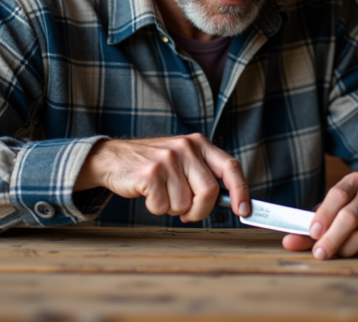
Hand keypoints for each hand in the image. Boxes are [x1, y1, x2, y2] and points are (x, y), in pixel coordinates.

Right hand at [73, 134, 249, 222]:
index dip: (241, 191)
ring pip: (185, 203)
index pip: (230, 167)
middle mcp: (186, 148)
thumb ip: (205, 175)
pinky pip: (163, 206)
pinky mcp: (150, 173)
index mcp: (199, 144)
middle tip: (187, 213)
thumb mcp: (183, 161)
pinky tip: (149, 194)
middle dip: (200, 211)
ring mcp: (168, 159)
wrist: (113, 159)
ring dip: (175, 209)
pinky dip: (157, 208)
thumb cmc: (154, 166)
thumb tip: (232, 201)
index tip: (244, 211)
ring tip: (163, 195)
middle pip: (210, 192)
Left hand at [282, 172, 357, 259]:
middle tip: (320, 254)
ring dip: (346, 249)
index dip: (324, 215)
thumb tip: (288, 242)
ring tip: (337, 251)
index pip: (337, 195)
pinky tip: (356, 249)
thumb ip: (309, 225)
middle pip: (350, 218)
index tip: (313, 232)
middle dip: (332, 239)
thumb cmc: (353, 207)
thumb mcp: (333, 209)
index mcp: (353, 181)